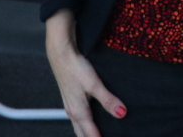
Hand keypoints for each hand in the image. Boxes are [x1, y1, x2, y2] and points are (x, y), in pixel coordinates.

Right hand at [46, 9, 125, 136]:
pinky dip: (84, 124)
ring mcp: (70, 105)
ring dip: (87, 132)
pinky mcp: (70, 98)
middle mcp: (72, 112)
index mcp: (79, 112)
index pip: (91, 134)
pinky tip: (91, 118)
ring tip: (99, 133)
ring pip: (79, 126)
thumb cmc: (76, 68)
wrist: (60, 54)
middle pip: (82, 134)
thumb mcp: (94, 84)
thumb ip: (108, 100)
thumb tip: (122, 114)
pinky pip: (77, 118)